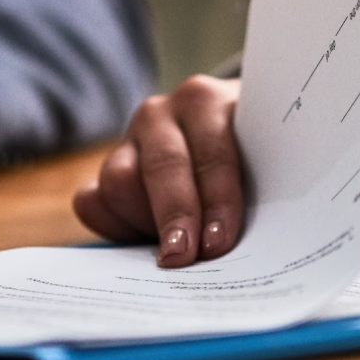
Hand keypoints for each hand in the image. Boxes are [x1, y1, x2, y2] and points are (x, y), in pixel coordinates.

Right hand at [73, 76, 244, 267]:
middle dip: (175, 215)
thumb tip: (251, 238)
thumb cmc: (256, 152)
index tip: (219, 241)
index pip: (212, 152)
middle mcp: (163, 113)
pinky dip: (113, 227)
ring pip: (119, 181)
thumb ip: (262, 188)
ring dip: (145, 221)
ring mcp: (130, 139)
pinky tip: (142, 242)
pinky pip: (92, 201)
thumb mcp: (267, 159)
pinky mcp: (109, 167)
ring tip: (176, 249)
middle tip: (184, 257)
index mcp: (208, 101)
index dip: (217, 199)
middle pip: (162, 166)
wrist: (233, 130)